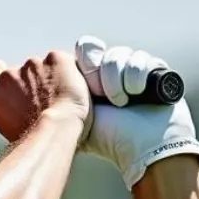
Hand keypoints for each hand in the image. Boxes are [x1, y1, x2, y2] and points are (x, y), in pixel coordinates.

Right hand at [0, 49, 91, 143]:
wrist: (57, 129)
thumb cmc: (36, 137)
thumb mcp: (7, 126)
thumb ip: (6, 106)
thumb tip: (16, 104)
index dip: (4, 73)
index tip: (14, 82)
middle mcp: (9, 76)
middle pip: (22, 71)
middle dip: (33, 81)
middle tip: (45, 101)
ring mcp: (32, 64)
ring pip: (43, 67)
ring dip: (51, 78)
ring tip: (60, 100)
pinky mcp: (55, 58)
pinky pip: (61, 62)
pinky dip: (67, 72)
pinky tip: (70, 89)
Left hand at [75, 36, 198, 187]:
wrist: (142, 146)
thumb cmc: (109, 137)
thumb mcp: (79, 116)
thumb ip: (63, 99)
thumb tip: (43, 83)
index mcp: (93, 80)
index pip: (86, 52)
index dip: (86, 64)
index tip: (86, 87)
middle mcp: (113, 73)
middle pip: (101, 52)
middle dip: (101, 75)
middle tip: (103, 97)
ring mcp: (133, 70)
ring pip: (119, 54)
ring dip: (117, 78)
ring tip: (120, 102)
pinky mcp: (155, 70)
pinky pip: (141, 58)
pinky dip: (136, 75)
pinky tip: (136, 93)